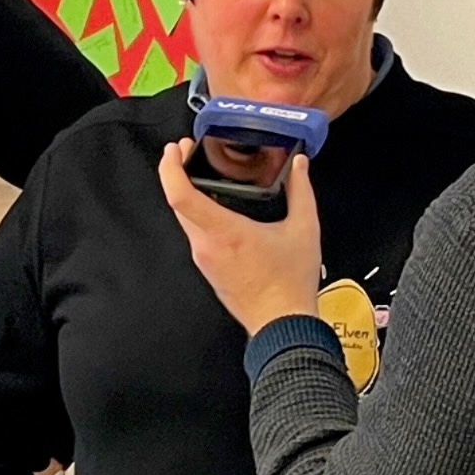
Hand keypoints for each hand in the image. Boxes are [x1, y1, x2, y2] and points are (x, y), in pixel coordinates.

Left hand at [158, 142, 326, 334]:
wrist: (283, 324)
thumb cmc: (291, 283)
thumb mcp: (304, 229)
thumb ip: (301, 190)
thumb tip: (299, 165)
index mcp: (225, 232)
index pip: (180, 195)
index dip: (171, 167)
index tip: (175, 149)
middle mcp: (207, 246)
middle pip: (177, 203)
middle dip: (176, 173)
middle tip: (186, 153)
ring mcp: (205, 260)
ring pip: (186, 220)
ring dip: (187, 195)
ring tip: (202, 176)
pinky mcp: (209, 269)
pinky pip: (196, 236)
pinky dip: (198, 216)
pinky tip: (216, 208)